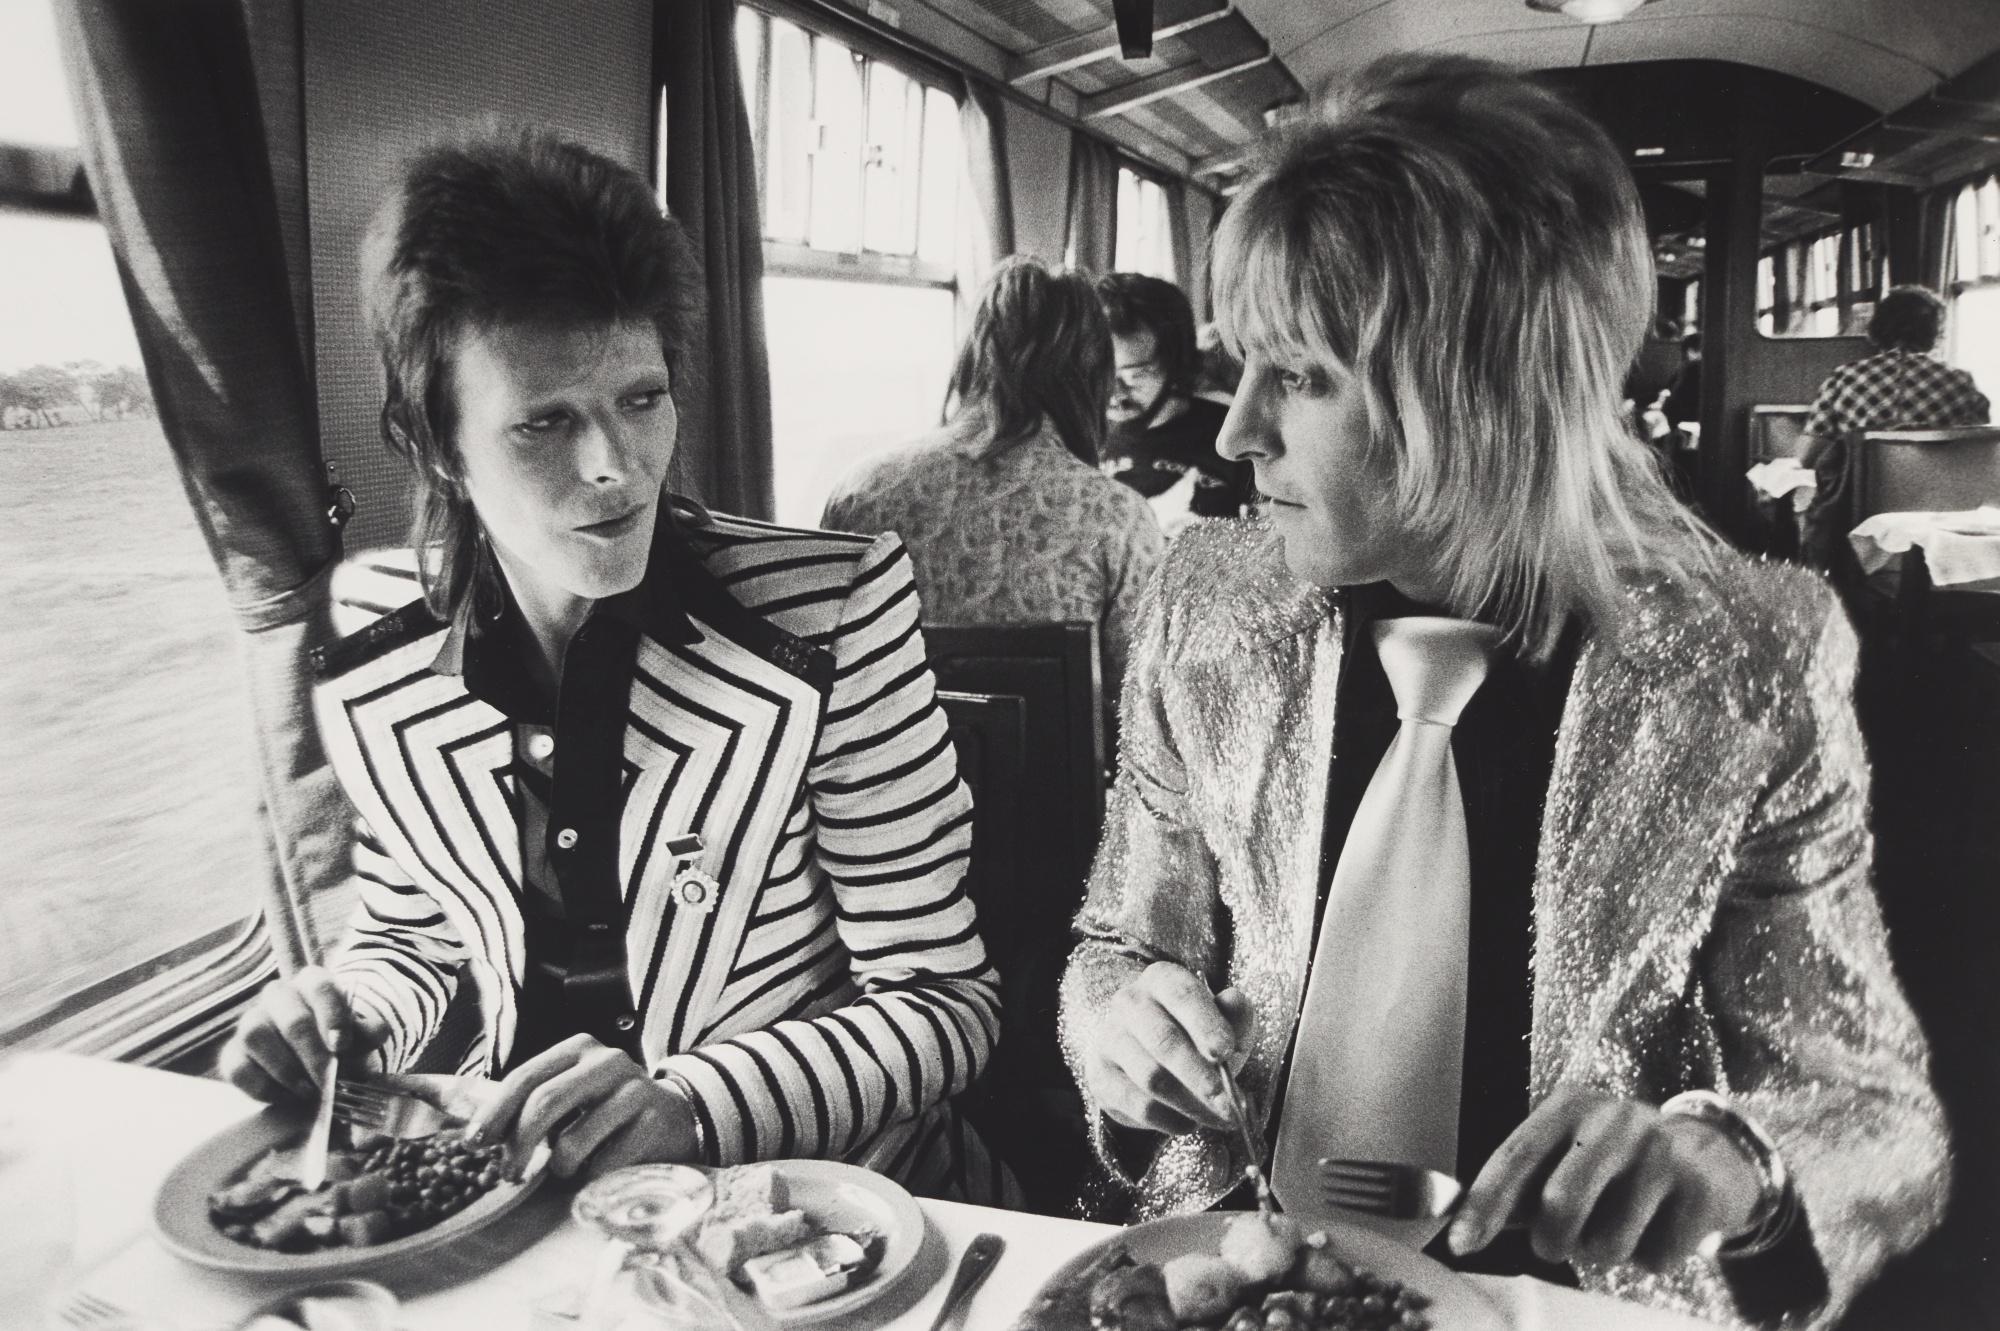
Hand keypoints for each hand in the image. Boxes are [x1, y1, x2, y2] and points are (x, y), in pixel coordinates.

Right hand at [217, 966, 387, 1102]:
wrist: (316, 1066)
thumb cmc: (340, 1042)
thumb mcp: (362, 1036)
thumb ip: (369, 1032)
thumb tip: (374, 1033)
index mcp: (312, 983)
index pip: (320, 986)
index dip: (333, 1016)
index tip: (342, 1046)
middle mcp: (278, 995)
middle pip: (292, 1019)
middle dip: (313, 1055)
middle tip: (327, 1081)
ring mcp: (251, 1022)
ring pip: (256, 1036)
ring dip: (286, 1070)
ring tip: (307, 1090)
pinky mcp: (233, 1053)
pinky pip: (238, 1068)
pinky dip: (264, 1088)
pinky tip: (286, 1096)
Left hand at [467, 1035, 699, 1179]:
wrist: (674, 1119)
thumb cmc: (602, 1110)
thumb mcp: (563, 1092)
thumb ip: (516, 1099)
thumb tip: (434, 1100)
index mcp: (577, 1048)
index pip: (524, 1077)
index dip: (494, 1113)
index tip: (473, 1144)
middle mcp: (607, 1061)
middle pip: (546, 1103)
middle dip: (518, 1146)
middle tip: (507, 1175)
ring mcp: (635, 1090)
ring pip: (574, 1142)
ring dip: (561, 1168)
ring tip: (570, 1166)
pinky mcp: (655, 1123)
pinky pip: (604, 1165)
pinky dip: (594, 1176)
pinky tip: (606, 1164)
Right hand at [1081, 961, 1254, 1134]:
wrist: (1151, 1055)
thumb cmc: (1196, 1035)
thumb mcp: (1224, 1022)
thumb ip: (1235, 1015)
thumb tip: (1235, 1002)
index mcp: (1162, 980)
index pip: (1182, 995)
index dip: (1205, 1024)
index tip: (1225, 1052)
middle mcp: (1129, 1002)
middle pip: (1164, 1041)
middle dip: (1201, 1076)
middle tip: (1230, 1105)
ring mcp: (1110, 1038)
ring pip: (1152, 1077)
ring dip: (1191, 1104)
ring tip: (1218, 1118)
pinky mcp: (1100, 1075)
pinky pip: (1138, 1104)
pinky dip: (1169, 1120)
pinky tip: (1188, 1123)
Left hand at [1449, 1087, 1763, 1272]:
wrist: (1713, 1154)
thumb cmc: (1620, 1161)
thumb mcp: (1570, 1152)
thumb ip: (1522, 1185)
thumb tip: (1461, 1222)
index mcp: (1569, 1106)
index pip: (1515, 1157)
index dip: (1485, 1204)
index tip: (1460, 1243)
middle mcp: (1614, 1120)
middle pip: (1560, 1205)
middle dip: (1552, 1242)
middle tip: (1558, 1244)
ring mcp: (1660, 1152)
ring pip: (1608, 1244)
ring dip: (1605, 1254)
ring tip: (1620, 1226)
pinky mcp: (1698, 1189)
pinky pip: (1655, 1259)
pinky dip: (1650, 1259)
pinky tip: (1659, 1227)